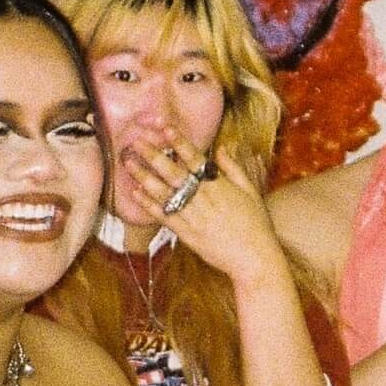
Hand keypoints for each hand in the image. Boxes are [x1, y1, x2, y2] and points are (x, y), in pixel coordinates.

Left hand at [120, 127, 286, 289]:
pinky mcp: (185, 233)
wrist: (253, 258)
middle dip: (153, 155)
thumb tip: (221, 148)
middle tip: (136, 141)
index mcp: (219, 185)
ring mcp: (192, 216)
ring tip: (128, 163)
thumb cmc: (256, 224)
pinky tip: (135, 192)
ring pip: (163, 192)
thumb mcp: (250, 191)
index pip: (194, 158)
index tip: (165, 127)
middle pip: (173, 172)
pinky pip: (162, 215)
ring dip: (144, 176)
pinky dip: (147, 203)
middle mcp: (203, 197)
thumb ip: (233, 168)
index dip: (179, 141)